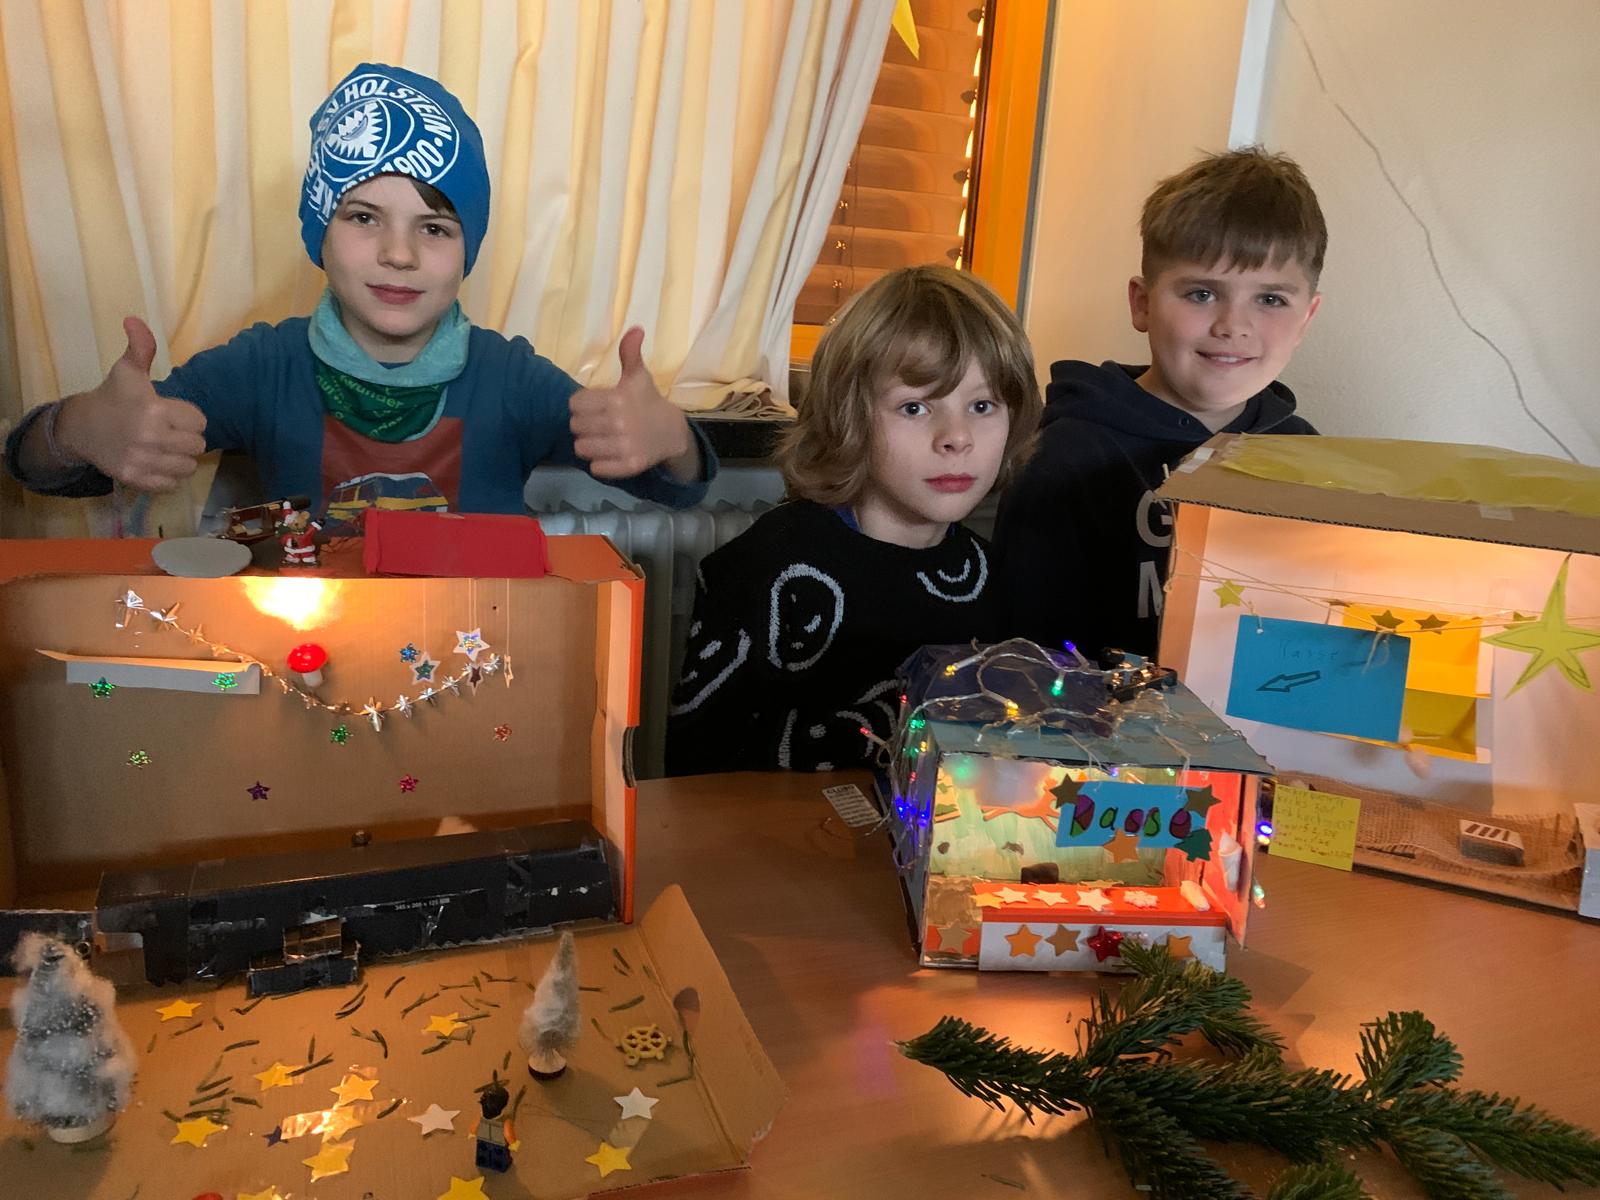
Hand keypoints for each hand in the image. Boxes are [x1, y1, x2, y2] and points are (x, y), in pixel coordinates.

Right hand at [56, 317, 206, 490]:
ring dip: (180, 458)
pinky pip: (171, 485)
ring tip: (164, 448)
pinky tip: (154, 462)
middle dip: (187, 438)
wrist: (80, 427)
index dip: (189, 417)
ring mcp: (142, 460)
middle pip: (197, 446)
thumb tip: (134, 320)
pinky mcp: (135, 479)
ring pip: (188, 467)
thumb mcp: (127, 369)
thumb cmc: (112, 397)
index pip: (199, 421)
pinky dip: (167, 476)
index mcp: (154, 410)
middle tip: (169, 432)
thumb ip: (140, 347)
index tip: (173, 414)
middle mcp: (150, 437)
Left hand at [568, 327, 698, 480]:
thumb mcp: (639, 376)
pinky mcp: (629, 466)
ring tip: (601, 439)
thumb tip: (635, 328)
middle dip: (583, 425)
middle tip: (598, 424)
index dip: (581, 405)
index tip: (594, 407)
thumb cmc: (648, 401)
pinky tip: (610, 454)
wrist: (672, 432)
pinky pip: (596, 468)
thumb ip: (630, 353)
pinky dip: (599, 464)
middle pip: (575, 426)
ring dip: (588, 444)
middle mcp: (620, 423)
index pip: (575, 404)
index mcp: (617, 399)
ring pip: (581, 448)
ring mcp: (625, 446)